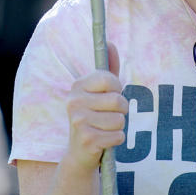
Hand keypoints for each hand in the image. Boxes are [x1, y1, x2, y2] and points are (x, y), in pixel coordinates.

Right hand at [64, 42, 127, 172]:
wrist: (79, 151)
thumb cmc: (94, 115)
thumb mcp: (99, 92)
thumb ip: (108, 69)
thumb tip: (111, 43)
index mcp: (78, 86)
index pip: (109, 79)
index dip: (117, 88)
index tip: (111, 95)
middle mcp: (74, 101)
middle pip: (117, 101)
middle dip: (121, 110)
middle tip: (111, 115)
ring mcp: (79, 121)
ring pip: (120, 120)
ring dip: (119, 126)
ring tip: (106, 127)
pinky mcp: (87, 139)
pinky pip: (118, 136)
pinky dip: (117, 139)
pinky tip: (105, 139)